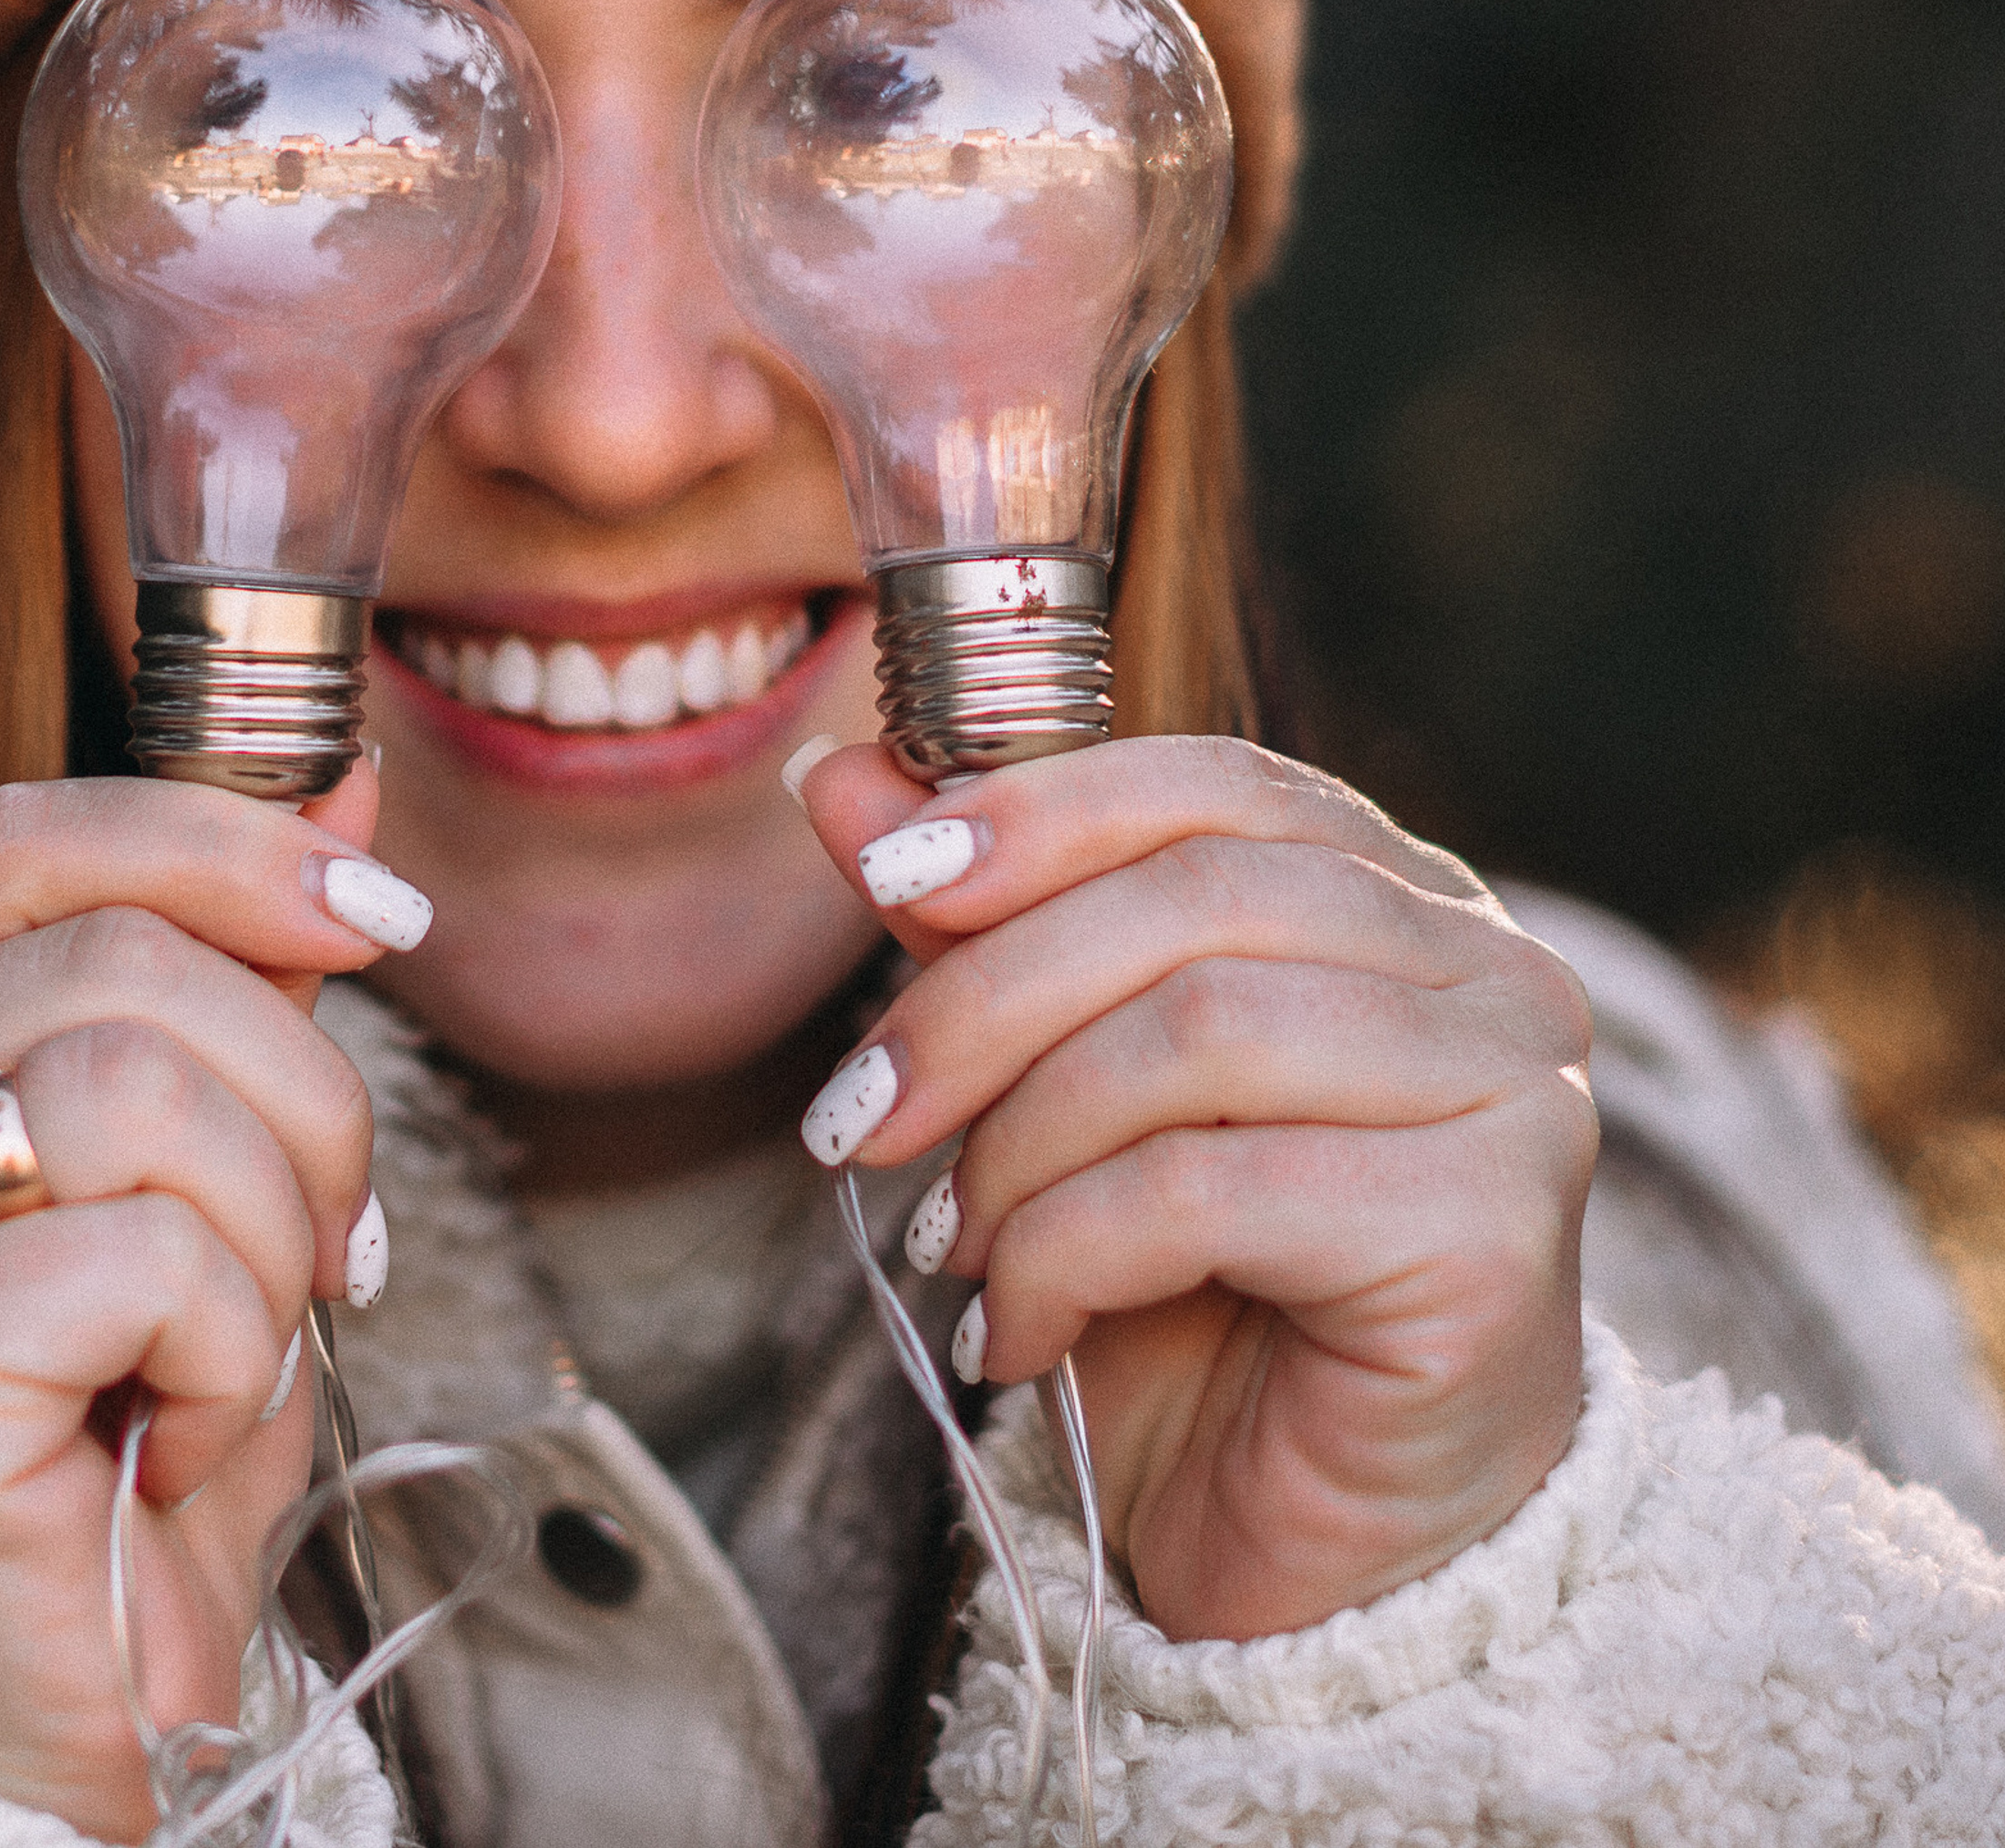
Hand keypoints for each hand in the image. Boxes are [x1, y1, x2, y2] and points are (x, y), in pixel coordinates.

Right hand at [0, 764, 422, 1840]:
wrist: (70, 1700)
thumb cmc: (128, 1426)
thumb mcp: (210, 1158)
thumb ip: (247, 968)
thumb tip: (342, 781)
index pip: (24, 836)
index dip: (220, 839)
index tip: (375, 908)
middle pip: (124, 963)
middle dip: (299, 1095)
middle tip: (328, 1240)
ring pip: (144, 1084)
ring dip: (269, 1226)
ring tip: (239, 1342)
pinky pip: (141, 1252)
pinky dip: (227, 1342)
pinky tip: (178, 1426)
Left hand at [797, 736, 1594, 1644]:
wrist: (1327, 1574)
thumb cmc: (1212, 1310)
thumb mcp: (1067, 1084)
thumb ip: (982, 921)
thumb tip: (842, 781)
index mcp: (1413, 900)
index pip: (1220, 787)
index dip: (1044, 808)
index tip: (884, 871)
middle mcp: (1495, 975)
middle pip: (1196, 903)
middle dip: (987, 998)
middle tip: (860, 1113)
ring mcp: (1514, 1098)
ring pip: (1199, 1032)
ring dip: (1020, 1142)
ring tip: (953, 1243)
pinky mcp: (1484, 1236)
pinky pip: (1208, 1188)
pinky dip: (1066, 1253)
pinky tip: (1019, 1332)